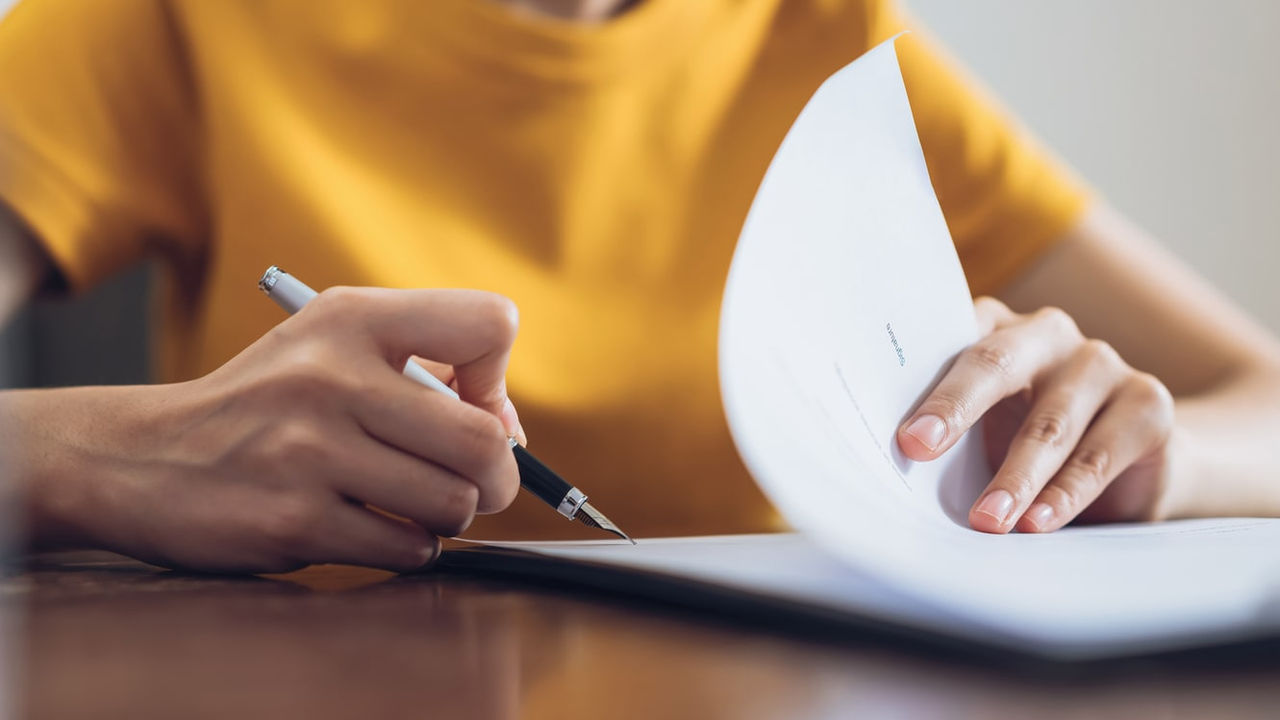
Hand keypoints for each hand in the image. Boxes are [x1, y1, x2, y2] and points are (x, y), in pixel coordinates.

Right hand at [7, 287, 525, 571]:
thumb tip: (511, 432)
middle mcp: (332, 376)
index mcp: (353, 318)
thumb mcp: (332, 345)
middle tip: (474, 484)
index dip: (498, 380)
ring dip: (447, 516)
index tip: (468, 406)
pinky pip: (407, 548)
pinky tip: (370, 527)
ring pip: (453, 503)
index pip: (489, 326)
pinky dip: (407, 548)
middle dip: (498, 476)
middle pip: (485, 440)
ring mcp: (311, 451)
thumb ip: (427, 367)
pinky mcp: (295, 519)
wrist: (141, 458)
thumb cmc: (266, 405)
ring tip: (408, 504)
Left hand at [896, 297, 1175, 532]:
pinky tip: (1039, 522)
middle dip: (955, 408)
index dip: (922, 382)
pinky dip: (1065, 493)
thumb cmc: (1026, 442)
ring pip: (1049, 422)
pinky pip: (1098, 453)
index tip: (900, 432)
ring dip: (1014, 476)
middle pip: (996, 363)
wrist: (1130, 467)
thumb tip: (895, 466)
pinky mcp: (1147, 402)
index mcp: (995, 328)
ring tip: (987, 520)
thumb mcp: (983, 432)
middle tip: (918, 450)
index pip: (950, 341)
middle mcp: (1047, 333)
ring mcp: (1101, 363)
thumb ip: (947, 431)